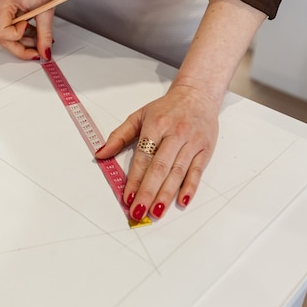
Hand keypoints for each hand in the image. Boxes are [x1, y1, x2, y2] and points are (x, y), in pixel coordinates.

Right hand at [0, 0, 56, 60]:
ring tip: (39, 40)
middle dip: (22, 48)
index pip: (2, 31)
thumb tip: (45, 52)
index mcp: (4, 3)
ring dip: (24, 44)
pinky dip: (23, 38)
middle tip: (38, 51)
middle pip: (4, 39)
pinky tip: (34, 36)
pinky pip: (11, 34)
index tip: (29, 27)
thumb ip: (44, 34)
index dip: (17, 35)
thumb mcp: (46, 11)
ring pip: (7, 39)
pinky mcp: (4, 17)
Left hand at [95, 83, 219, 220]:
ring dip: (166, 195)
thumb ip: (119, 136)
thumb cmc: (167, 108)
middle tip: (139, 212)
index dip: (134, 179)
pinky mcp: (205, 149)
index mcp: (156, 125)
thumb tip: (101, 153)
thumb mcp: (139, 116)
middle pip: (160, 168)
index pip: (143, 157)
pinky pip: (197, 171)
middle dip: (148, 192)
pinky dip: (190, 187)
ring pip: (177, 173)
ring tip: (156, 212)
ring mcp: (192, 142)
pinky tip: (182, 201)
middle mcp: (175, 134)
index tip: (127, 198)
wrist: (197, 94)